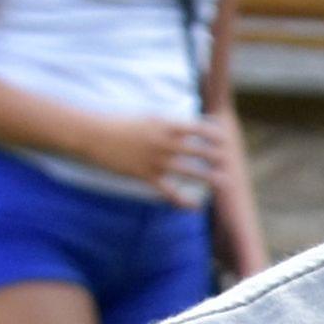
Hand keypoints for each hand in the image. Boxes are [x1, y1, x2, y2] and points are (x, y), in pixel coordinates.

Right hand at [80, 107, 223, 206]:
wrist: (94, 135)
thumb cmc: (120, 124)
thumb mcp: (148, 118)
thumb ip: (168, 124)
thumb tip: (188, 127)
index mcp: (166, 124)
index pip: (200, 128)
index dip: (216, 135)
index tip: (225, 139)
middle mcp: (164, 142)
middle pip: (200, 151)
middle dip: (218, 157)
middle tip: (230, 162)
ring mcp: (155, 160)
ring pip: (190, 171)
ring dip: (210, 177)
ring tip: (225, 182)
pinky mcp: (145, 176)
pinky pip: (168, 191)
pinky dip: (183, 200)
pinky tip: (195, 205)